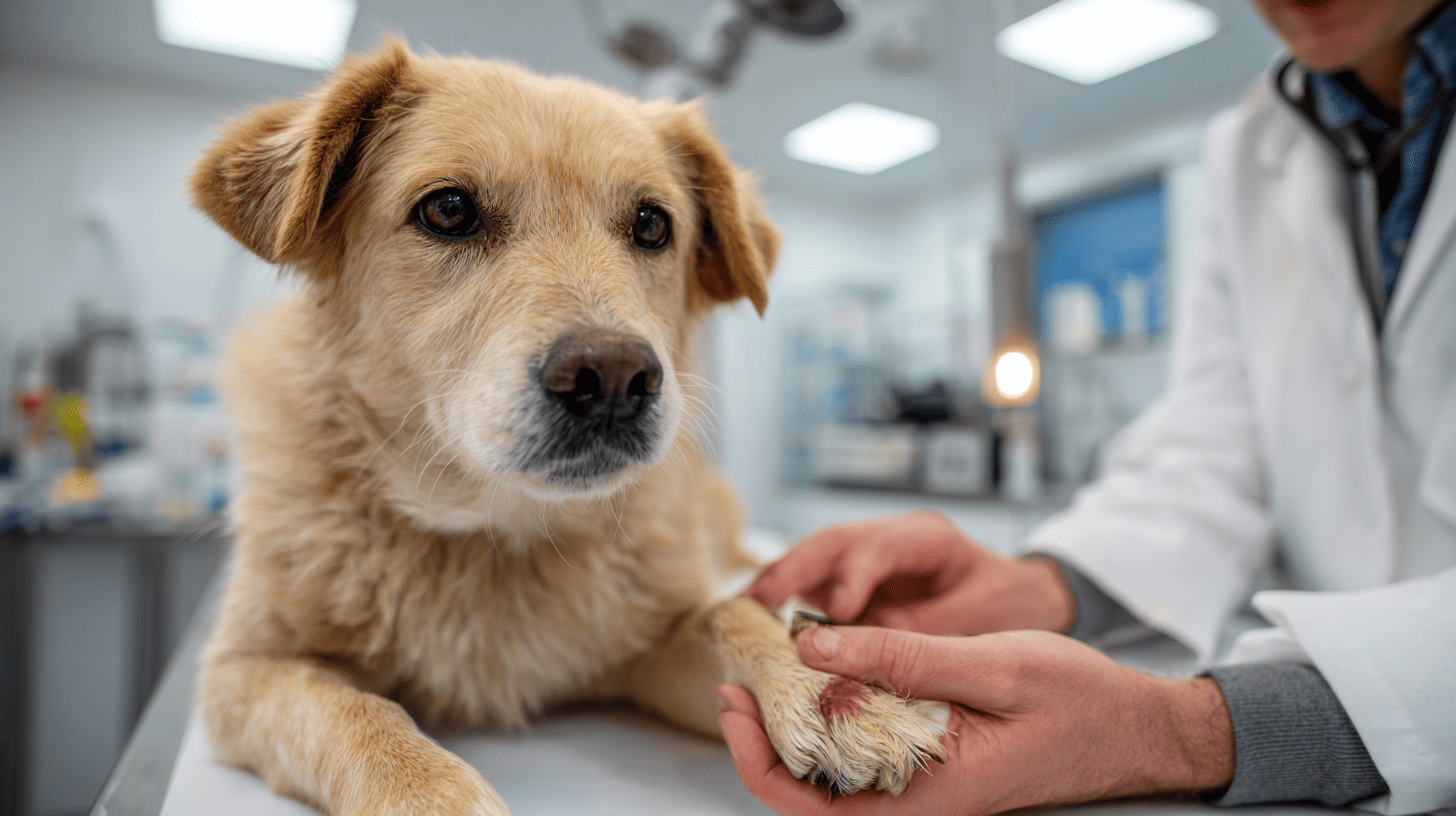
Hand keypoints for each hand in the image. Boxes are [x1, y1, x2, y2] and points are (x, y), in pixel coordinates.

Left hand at [717, 626, 1233, 815]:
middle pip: (811, 792)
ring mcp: (925, 783)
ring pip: (834, 771)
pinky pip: (867, 751)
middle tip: (739, 678)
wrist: (1136, 727)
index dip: (758, 762)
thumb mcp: (993, 664)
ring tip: (771, 669)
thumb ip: (904, 656)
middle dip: (763, 739)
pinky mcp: (933, 762)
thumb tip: (816, 646)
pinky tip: (827, 674)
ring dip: (795, 725)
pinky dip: (835, 715)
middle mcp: (919, 799)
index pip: (814, 808)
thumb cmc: (1079, 702)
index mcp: (930, 795)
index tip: (736, 706)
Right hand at [745, 510, 1073, 634]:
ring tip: (743, 613)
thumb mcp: (978, 621)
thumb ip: (923, 634)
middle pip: (833, 543)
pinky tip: (759, 624)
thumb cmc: (1009, 606)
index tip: (834, 613)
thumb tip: (866, 655)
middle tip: (757, 601)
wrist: (1025, 599)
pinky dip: (788, 602)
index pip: (877, 546)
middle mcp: (889, 538)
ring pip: (815, 559)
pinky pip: (815, 585)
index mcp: (926, 538)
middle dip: (792, 570)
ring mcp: (869, 556)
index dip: (851, 576)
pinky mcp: (857, 580)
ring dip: (779, 583)